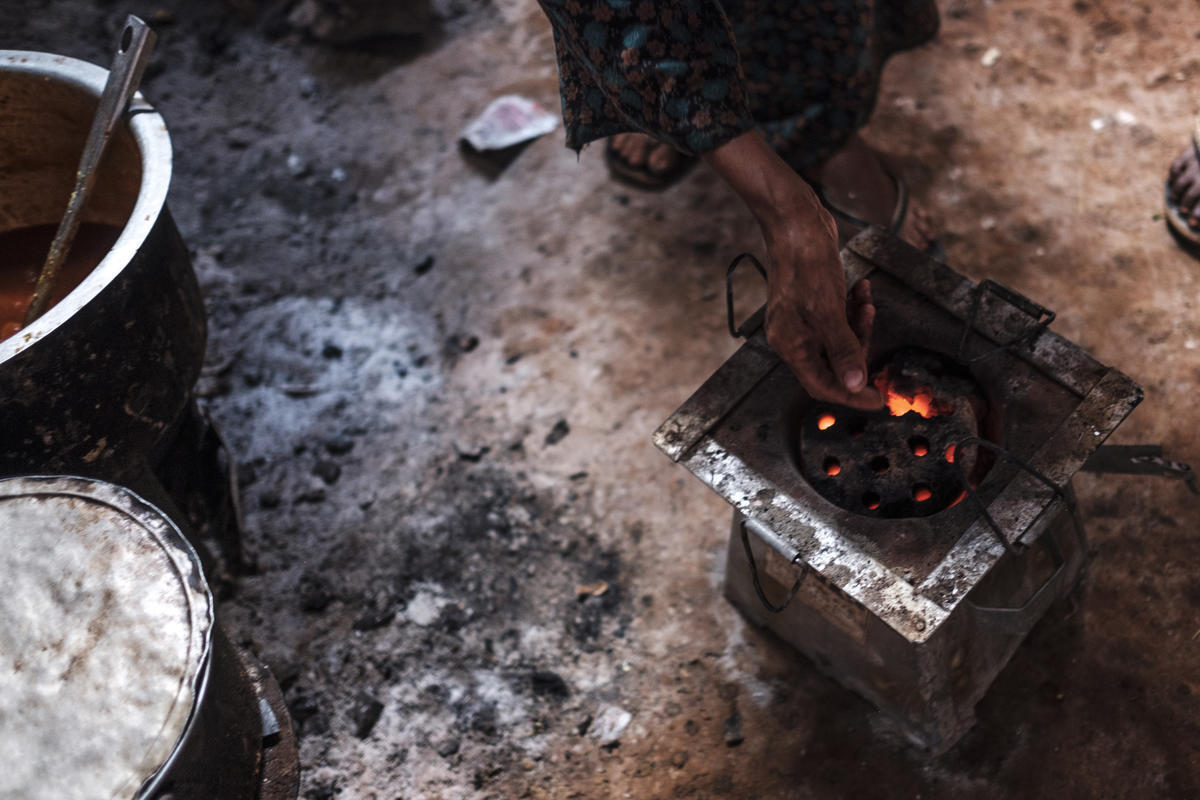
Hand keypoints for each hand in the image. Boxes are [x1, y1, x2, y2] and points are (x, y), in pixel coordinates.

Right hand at [760, 197, 881, 408]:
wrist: (797, 224)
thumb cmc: (806, 265)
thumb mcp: (829, 313)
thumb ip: (843, 351)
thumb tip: (855, 385)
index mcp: (791, 345)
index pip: (822, 385)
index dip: (851, 395)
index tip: (878, 399)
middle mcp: (793, 337)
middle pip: (832, 364)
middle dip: (858, 351)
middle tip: (875, 334)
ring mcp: (801, 320)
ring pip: (838, 340)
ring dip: (859, 326)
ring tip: (867, 305)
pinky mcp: (812, 303)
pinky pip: (837, 318)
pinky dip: (853, 309)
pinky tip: (861, 292)